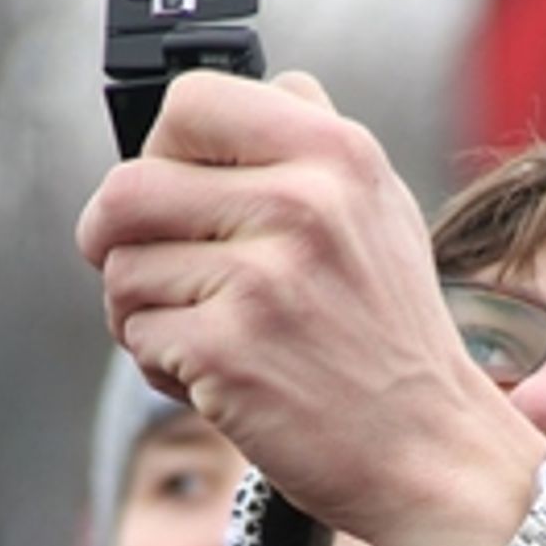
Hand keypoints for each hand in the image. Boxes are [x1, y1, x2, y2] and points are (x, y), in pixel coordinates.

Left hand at [75, 71, 545, 545]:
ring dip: (141, 311)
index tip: (170, 188)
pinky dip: (160, 365)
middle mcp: (303, 206)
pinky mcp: (228, 350)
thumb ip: (308, 143)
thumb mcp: (379, 210)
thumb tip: (227, 95)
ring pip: (123, 268)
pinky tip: (214, 377)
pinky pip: (139, 335)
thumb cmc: (393, 336)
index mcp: (337, 155)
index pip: (191, 101)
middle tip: (143, 268)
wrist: (431, 450)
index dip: (159, 147)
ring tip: (202, 333)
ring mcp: (263, 280)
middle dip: (114, 236)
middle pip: (129, 188)